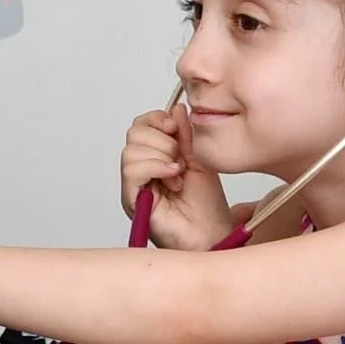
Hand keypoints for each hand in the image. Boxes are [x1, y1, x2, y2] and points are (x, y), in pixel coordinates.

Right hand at [120, 103, 234, 250]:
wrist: (213, 235)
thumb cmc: (207, 207)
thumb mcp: (200, 159)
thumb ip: (186, 134)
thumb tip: (176, 107)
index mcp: (154, 157)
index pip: (141, 125)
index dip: (158, 119)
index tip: (177, 128)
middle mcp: (140, 170)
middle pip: (134, 133)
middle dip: (164, 140)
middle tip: (181, 158)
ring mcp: (134, 185)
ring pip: (131, 150)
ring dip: (162, 156)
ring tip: (179, 173)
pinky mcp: (133, 200)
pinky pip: (132, 170)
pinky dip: (156, 167)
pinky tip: (173, 176)